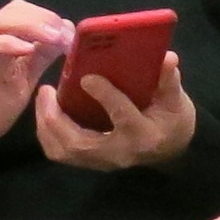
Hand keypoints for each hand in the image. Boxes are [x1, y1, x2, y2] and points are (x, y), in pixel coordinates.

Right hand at [0, 1, 74, 164]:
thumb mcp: (26, 78)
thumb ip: (41, 57)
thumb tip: (64, 36)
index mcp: (2, 38)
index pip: (23, 11)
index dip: (48, 16)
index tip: (70, 31)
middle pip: (13, 10)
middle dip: (43, 17)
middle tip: (64, 33)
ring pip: (0, 22)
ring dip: (30, 26)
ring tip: (53, 37)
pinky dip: (9, 43)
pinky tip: (28, 49)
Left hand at [36, 56, 194, 173]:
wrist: (170, 149)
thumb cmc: (173, 120)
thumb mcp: (176, 101)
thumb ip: (169, 81)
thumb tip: (168, 57)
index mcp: (143, 134)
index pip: (122, 115)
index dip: (105, 96)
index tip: (87, 76)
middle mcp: (119, 153)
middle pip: (79, 143)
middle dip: (56, 117)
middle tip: (45, 89)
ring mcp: (102, 161)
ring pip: (64, 151)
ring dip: (47, 126)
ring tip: (43, 98)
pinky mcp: (91, 162)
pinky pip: (61, 153)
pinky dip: (48, 133)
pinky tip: (46, 112)